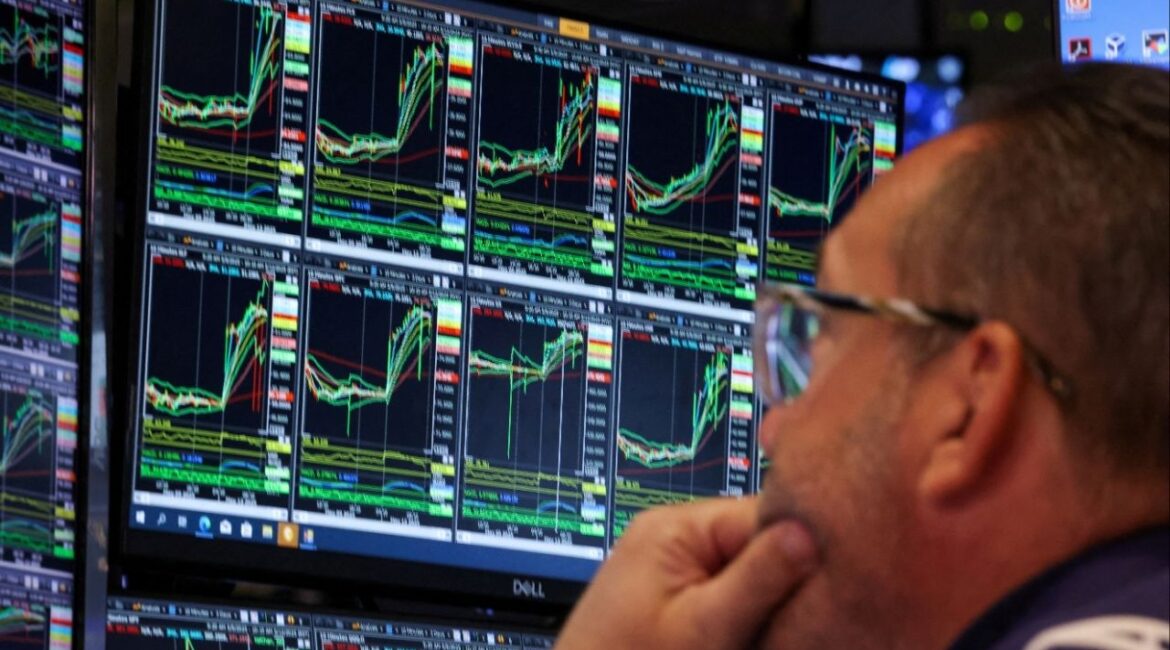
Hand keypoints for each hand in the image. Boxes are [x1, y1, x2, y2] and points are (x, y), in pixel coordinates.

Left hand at [555, 497, 817, 649]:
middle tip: (824, 608)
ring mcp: (675, 568)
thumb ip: (757, 579)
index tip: (846, 572)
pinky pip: (729, 593)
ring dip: (773, 599)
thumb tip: (808, 531)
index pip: (762, 514)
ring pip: (750, 572)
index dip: (806, 544)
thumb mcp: (703, 627)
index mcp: (676, 527)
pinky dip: (752, 614)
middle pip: (759, 543)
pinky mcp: (677, 598)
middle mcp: (675, 537)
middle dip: (791, 577)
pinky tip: (767, 633)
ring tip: (796, 623)